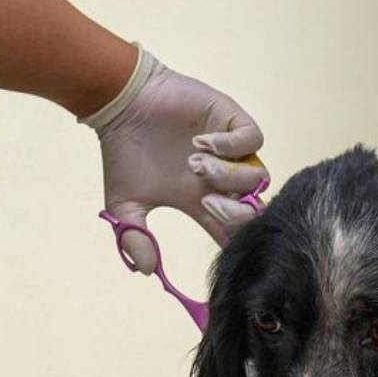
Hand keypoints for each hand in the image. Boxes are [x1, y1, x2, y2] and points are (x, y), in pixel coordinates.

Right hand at [86, 48, 265, 271]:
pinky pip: (253, 139)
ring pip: (257, 175)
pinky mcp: (230, 119)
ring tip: (194, 165)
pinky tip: (202, 144)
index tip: (223, 249)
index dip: (232, 241)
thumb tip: (148, 271)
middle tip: (206, 204)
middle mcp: (221, 177)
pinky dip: (232, 146)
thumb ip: (134, 238)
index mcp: (203, 199)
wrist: (120, 105)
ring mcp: (228, 149)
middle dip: (236, 214)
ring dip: (227, 176)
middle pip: (254, 207)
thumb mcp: (124, 205)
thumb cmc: (123, 151)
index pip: (232, 229)